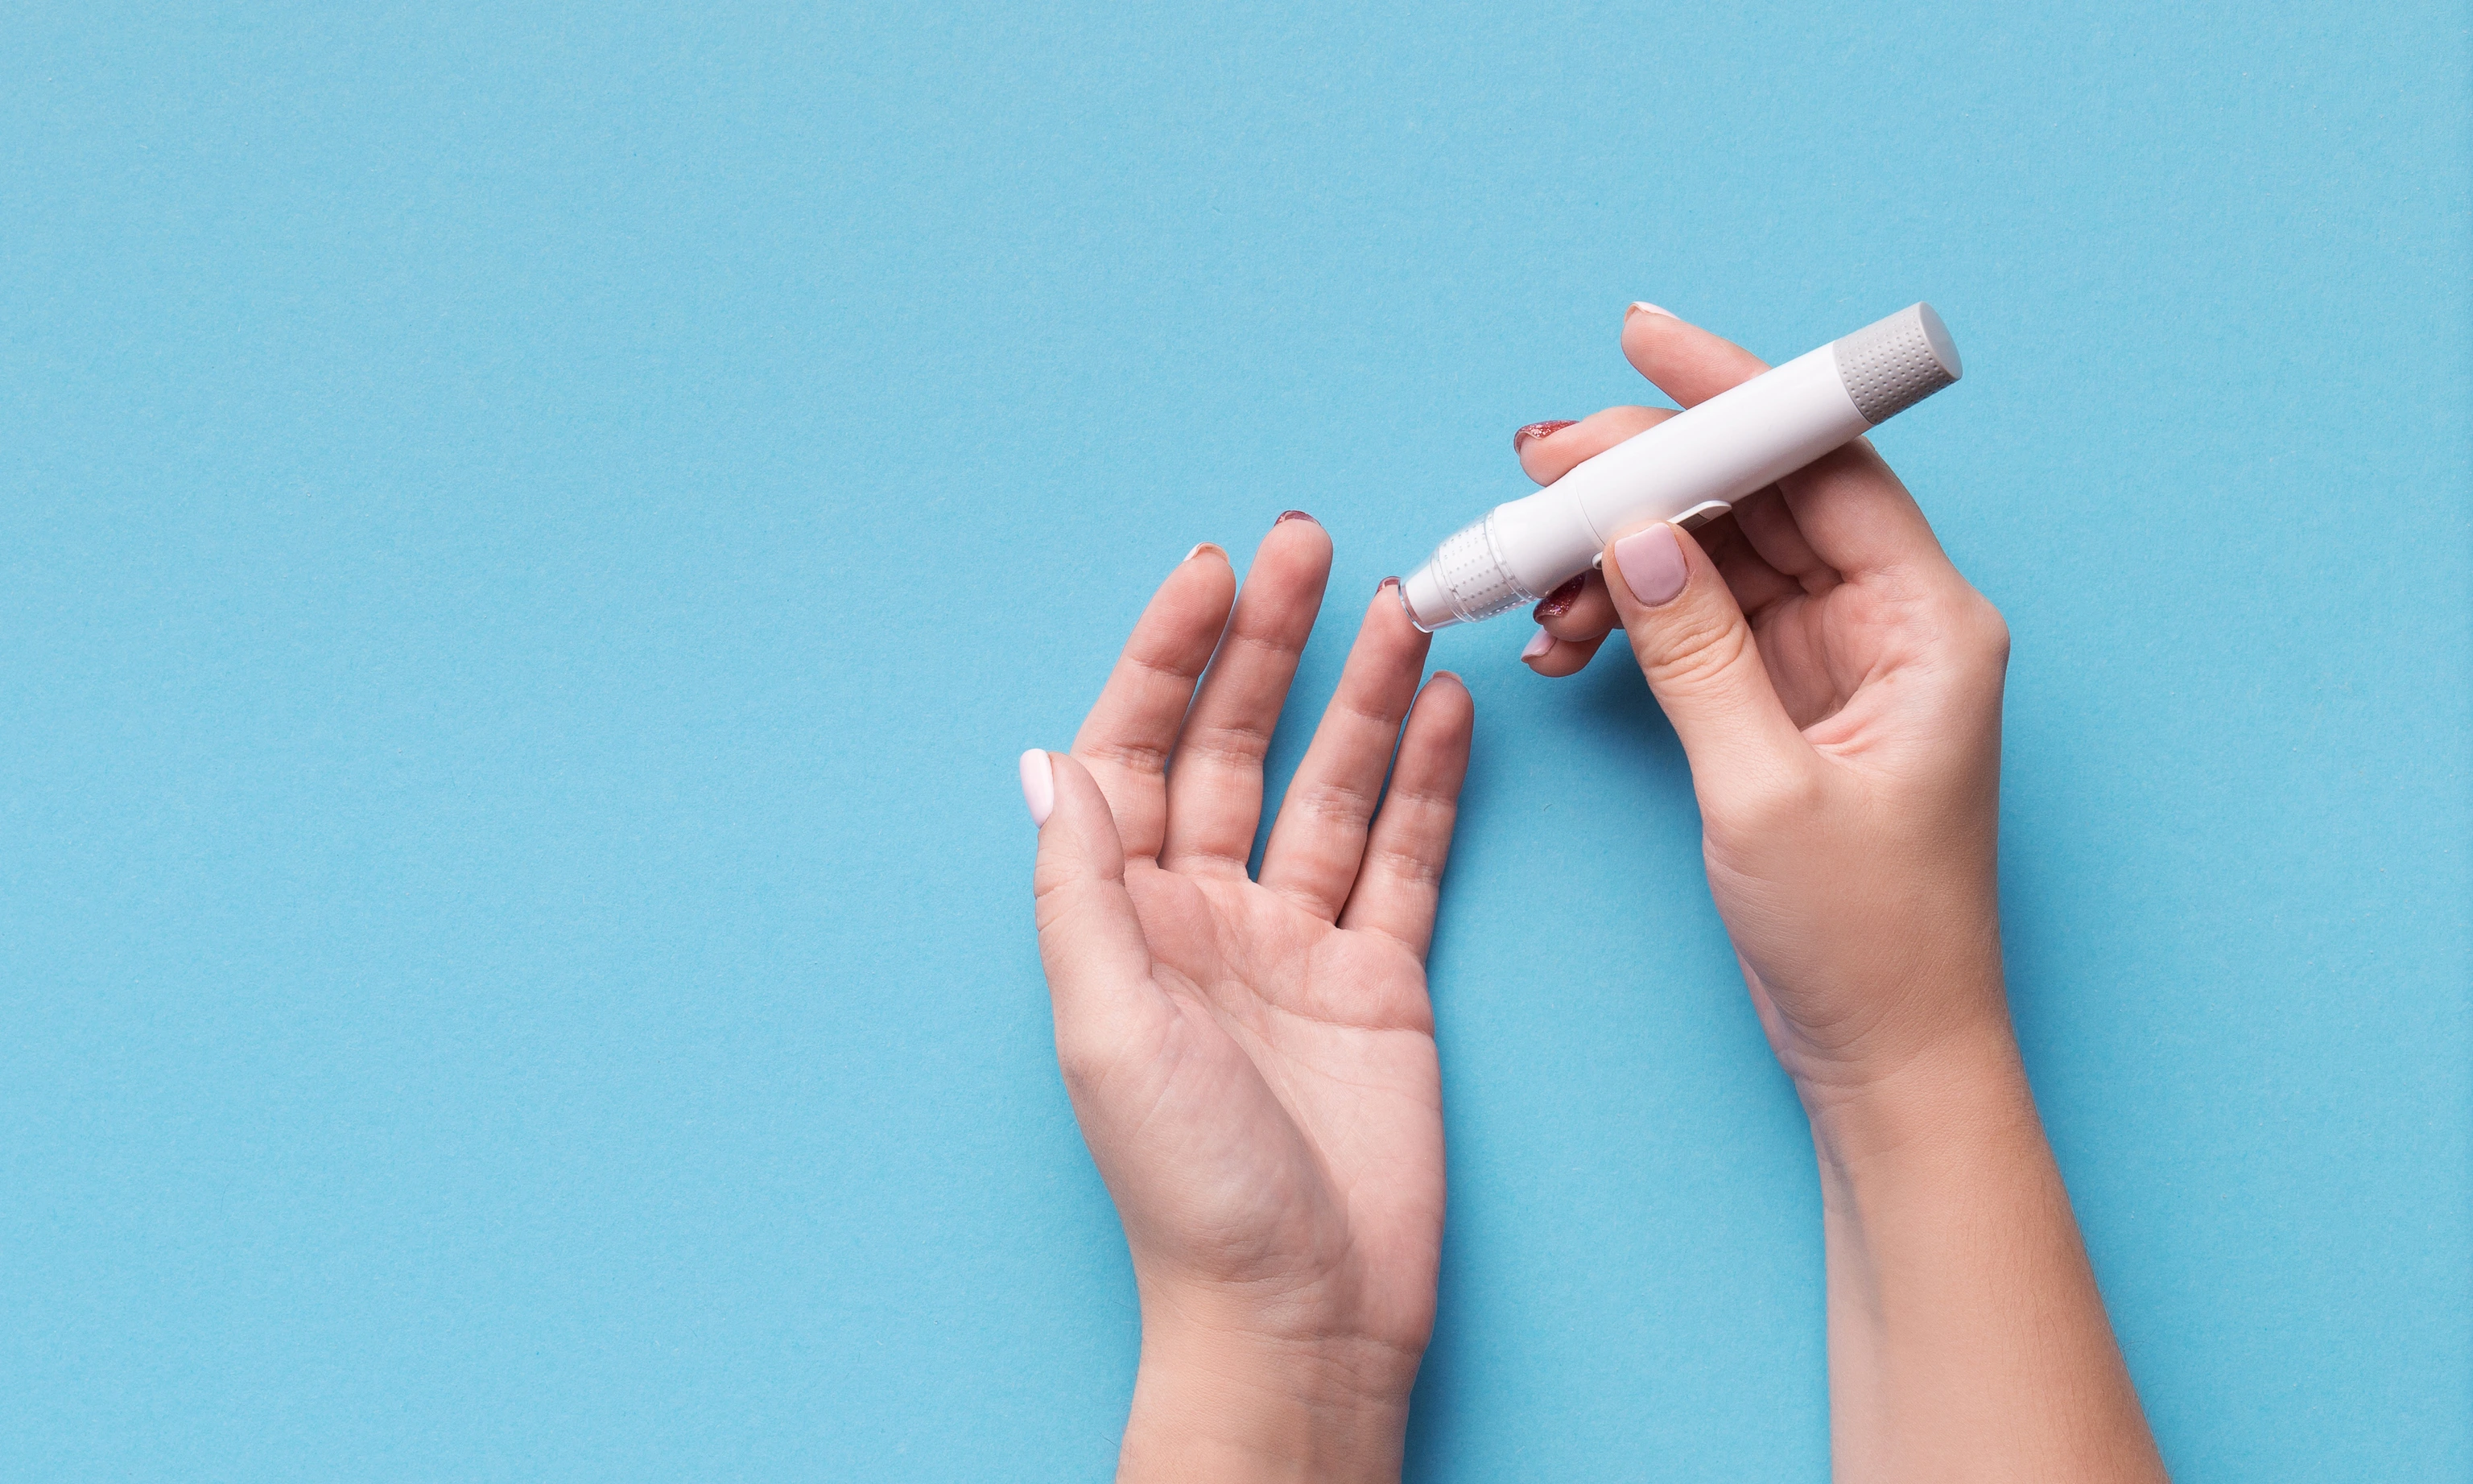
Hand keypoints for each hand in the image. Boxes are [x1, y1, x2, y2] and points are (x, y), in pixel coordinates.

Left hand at [1023, 514, 1471, 1482]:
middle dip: (1268, 645)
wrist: (1301, 1314)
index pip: (1137, 749)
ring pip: (1331, 787)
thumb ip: (1084, 889)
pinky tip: (1446, 711)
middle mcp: (1205, 915)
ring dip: (1362, 695)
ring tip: (1403, 606)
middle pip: (1233, 745)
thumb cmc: (1188, 1190)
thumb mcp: (1108, 1027)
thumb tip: (1050, 763)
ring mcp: (1297, 943)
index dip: (1167, 656)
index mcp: (1125, 919)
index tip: (1212, 571)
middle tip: (1309, 543)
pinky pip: (1405, 856)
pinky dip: (1428, 783)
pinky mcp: (1381, 980)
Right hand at [1512, 305, 2011, 1133]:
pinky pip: (1697, 620)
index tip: (1641, 343)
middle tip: (1538, 472)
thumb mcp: (1767, 791)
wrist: (1886, 1053)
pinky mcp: (1787, 699)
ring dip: (1617, 554)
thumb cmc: (1867, 939)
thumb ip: (1698, 654)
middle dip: (1641, 477)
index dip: (1732, 394)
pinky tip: (1564, 640)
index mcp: (1929, 623)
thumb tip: (1635, 539)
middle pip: (1758, 496)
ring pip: (1714, 554)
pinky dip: (1627, 617)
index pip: (1825, 462)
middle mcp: (1891, 621)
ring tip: (1533, 584)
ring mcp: (1837, 659)